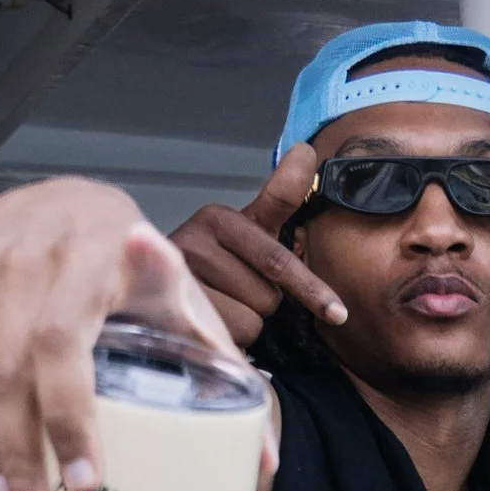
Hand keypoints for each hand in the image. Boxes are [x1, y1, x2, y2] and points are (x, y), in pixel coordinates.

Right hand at [0, 179, 245, 490]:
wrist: (66, 199)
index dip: (71, 410)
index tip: (85, 475)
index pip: (68, 341)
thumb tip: (265, 459)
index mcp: (100, 258)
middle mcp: (38, 260)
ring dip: (5, 449)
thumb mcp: (184, 298)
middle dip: (34, 450)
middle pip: (21, 370)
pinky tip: (7, 469)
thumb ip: (224, 367)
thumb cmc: (134, 259)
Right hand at [172, 143, 347, 351]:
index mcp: (219, 218)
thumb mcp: (250, 229)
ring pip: (251, 318)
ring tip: (219, 308)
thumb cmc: (216, 261)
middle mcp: (196, 240)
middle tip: (237, 293)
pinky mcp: (172, 311)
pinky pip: (229, 336)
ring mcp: (180, 277)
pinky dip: (228, 339)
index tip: (338, 312)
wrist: (151, 284)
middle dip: (263, 304)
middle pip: (269, 295)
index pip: (276, 258)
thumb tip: (305, 151)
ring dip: (244, 323)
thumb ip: (280, 196)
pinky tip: (208, 323)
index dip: (309, 287)